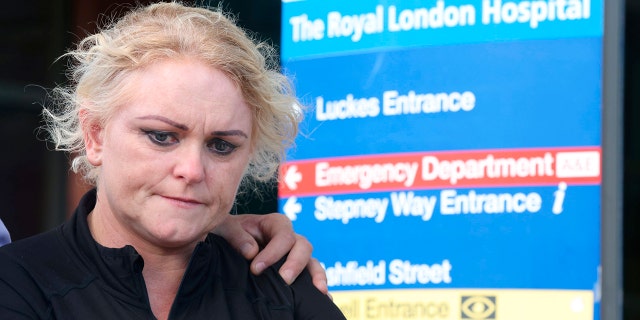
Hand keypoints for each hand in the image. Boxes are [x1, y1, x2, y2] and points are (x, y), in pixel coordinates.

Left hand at [213, 213, 328, 294]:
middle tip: (284, 280)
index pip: (283, 234)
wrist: (226, 245)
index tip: (256, 268)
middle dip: (295, 263)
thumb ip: (236, 235)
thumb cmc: (226, 233)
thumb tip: (251, 252)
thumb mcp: (225, 227)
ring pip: (311, 261)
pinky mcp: (294, 271)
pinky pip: (310, 277)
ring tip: (319, 290)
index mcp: (274, 224)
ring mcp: (293, 255)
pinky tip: (323, 298)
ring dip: (316, 275)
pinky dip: (318, 285)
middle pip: (303, 246)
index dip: (274, 251)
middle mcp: (289, 238)